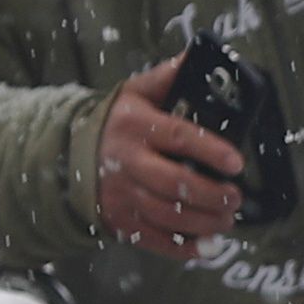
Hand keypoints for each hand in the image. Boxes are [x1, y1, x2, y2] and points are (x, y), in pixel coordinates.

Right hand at [95, 61, 244, 257]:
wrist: (65, 153)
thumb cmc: (116, 121)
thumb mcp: (135, 93)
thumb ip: (166, 77)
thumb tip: (196, 55)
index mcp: (135, 126)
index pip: (177, 137)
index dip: (210, 150)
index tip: (237, 162)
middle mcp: (126, 161)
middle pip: (174, 184)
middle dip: (212, 195)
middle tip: (236, 198)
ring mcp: (120, 193)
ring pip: (167, 215)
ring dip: (204, 223)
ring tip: (228, 220)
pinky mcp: (118, 219)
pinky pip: (153, 240)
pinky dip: (183, 247)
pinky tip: (208, 246)